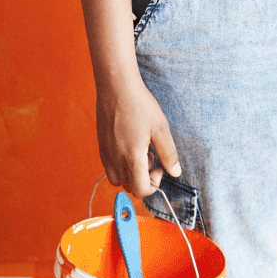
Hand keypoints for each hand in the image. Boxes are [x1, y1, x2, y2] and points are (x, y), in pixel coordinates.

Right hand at [96, 77, 180, 195]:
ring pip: (117, 179)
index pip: (140, 190)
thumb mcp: (160, 128)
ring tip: (139, 152)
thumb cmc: (139, 104)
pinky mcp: (101, 146)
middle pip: (129, 187)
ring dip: (130, 174)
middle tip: (151, 157)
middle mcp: (116, 159)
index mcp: (132, 158)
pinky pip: (109, 167)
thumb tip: (175, 172)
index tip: (159, 168)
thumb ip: (168, 154)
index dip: (153, 185)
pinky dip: (120, 165)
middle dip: (143, 179)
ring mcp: (106, 153)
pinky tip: (129, 145)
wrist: (116, 87)